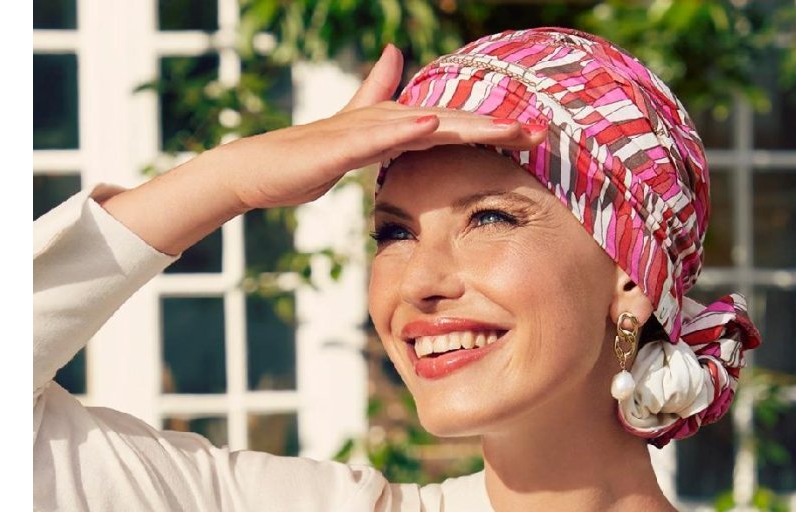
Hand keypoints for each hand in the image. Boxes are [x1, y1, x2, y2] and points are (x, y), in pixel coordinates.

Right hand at [218, 44, 546, 210]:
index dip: (491, 130)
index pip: (450, 128)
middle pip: (448, 122)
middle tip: (540, 133)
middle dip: (495, 127)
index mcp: (390, 128)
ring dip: (466, 125)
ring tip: (507, 127)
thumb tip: (394, 56)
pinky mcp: (338, 145)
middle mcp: (382, 122)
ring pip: (422, 125)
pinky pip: (376, 137)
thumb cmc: (301, 160)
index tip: (530, 139)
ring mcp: (360, 131)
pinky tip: (432, 124)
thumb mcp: (349, 135)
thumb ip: (373, 99)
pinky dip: (405, 129)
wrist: (254, 171)